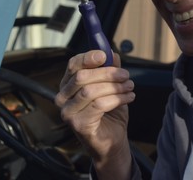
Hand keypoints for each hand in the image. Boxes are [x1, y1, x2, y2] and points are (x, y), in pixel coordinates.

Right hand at [55, 50, 134, 177]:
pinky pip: (99, 105)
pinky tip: (129, 97)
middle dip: (108, 73)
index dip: (88, 57)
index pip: (73, 65)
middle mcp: (63, 98)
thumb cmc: (109, 111)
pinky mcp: (78, 125)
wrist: (111, 139)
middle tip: (126, 75)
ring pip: (91, 91)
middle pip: (82, 77)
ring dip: (115, 87)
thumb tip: (111, 54)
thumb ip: (109, 69)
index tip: (104, 55)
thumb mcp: (111, 85)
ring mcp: (68, 112)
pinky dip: (117, 98)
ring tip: (129, 87)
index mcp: (68, 85)